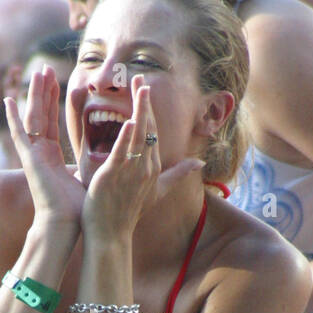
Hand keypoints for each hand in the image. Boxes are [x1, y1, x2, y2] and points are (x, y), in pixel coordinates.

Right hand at [5, 65, 84, 225]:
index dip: (53, 102)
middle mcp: (39, 154)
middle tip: (45, 68)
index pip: (51, 123)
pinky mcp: (29, 160)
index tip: (57, 82)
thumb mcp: (84, 178)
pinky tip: (8, 100)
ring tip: (37, 73)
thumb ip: (87, 165)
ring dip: (34, 95)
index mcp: (51, 157)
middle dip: (43, 92)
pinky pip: (19, 134)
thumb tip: (103, 159)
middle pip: (40, 115)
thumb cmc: (76, 209)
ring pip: (32, 118)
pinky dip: (13, 118)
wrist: (64, 225)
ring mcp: (32, 156)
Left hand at [82, 77, 200, 239]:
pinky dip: (127, 137)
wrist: (112, 234)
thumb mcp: (159, 191)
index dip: (149, 109)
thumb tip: (201, 164)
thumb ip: (178, 174)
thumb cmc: (131, 212)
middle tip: (140, 79)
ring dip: (140, 111)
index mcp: (153, 167)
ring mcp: (132, 171)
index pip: (153, 132)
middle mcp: (146, 167)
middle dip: (145, 102)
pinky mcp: (115, 176)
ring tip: (138, 88)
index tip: (145, 89)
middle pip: (148, 128)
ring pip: (138, 136)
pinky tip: (130, 121)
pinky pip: (124, 153)